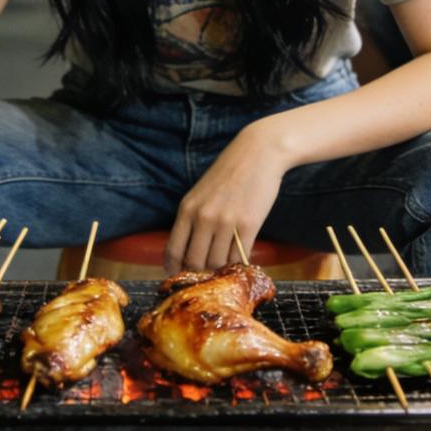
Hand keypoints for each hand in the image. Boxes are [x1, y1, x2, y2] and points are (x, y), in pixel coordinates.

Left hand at [164, 125, 287, 273]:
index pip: (173, 250)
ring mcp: (226, 222)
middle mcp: (203, 217)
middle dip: (200, 273)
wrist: (258, 153)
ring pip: (218, 263)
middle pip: (195, 262)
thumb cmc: (229, 173)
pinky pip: (239, 257)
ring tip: (226, 265)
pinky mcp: (249, 225)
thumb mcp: (200, 193)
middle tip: (207, 274)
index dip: (175, 270)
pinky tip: (240, 260)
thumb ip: (192, 218)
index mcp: (187, 209)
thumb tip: (187, 249)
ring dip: (221, 269)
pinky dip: (238, 264)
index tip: (180, 277)